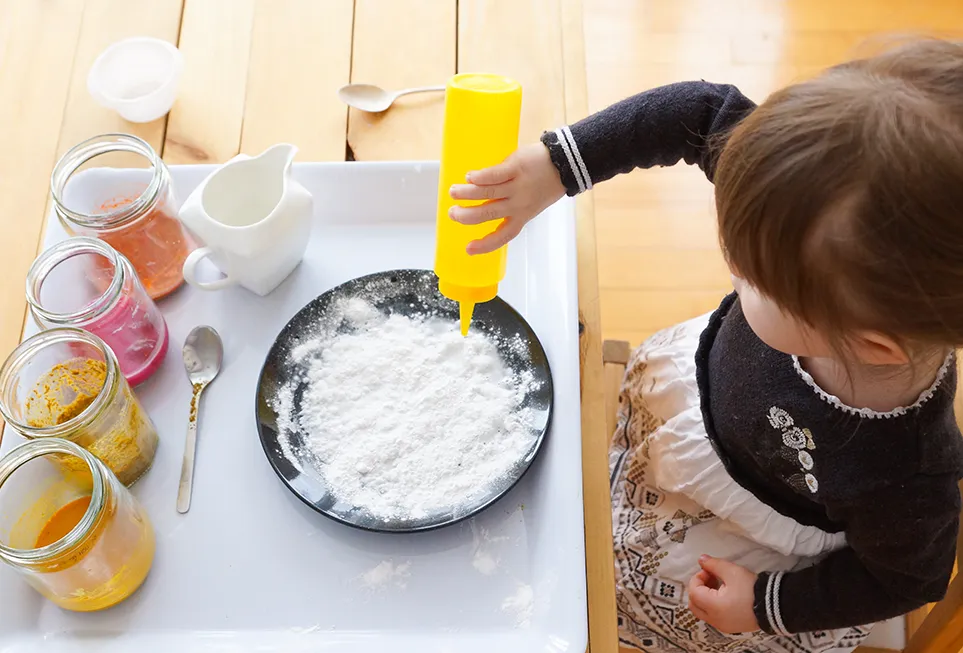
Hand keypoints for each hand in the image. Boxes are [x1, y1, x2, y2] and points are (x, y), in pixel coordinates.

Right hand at [448, 142, 565, 254]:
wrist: (563, 163)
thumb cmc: (546, 184)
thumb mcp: (531, 204)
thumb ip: (509, 206)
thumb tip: (481, 205)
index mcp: (522, 216)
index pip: (503, 235)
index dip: (485, 244)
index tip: (468, 249)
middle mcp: (519, 204)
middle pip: (489, 214)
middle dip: (467, 216)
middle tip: (452, 214)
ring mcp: (517, 186)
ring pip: (488, 193)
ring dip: (467, 194)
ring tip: (453, 192)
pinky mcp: (516, 167)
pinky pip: (494, 174)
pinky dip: (480, 177)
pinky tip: (469, 177)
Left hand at [687, 555, 760, 633]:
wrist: (776, 605)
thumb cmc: (752, 588)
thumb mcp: (732, 571)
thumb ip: (713, 565)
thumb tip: (701, 560)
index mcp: (714, 607)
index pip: (693, 592)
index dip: (697, 577)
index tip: (708, 570)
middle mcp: (715, 620)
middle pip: (694, 604)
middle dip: (698, 588)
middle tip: (710, 577)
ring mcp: (722, 626)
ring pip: (702, 611)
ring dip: (704, 597)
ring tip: (718, 584)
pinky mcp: (730, 627)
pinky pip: (713, 616)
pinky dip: (712, 605)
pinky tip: (724, 594)